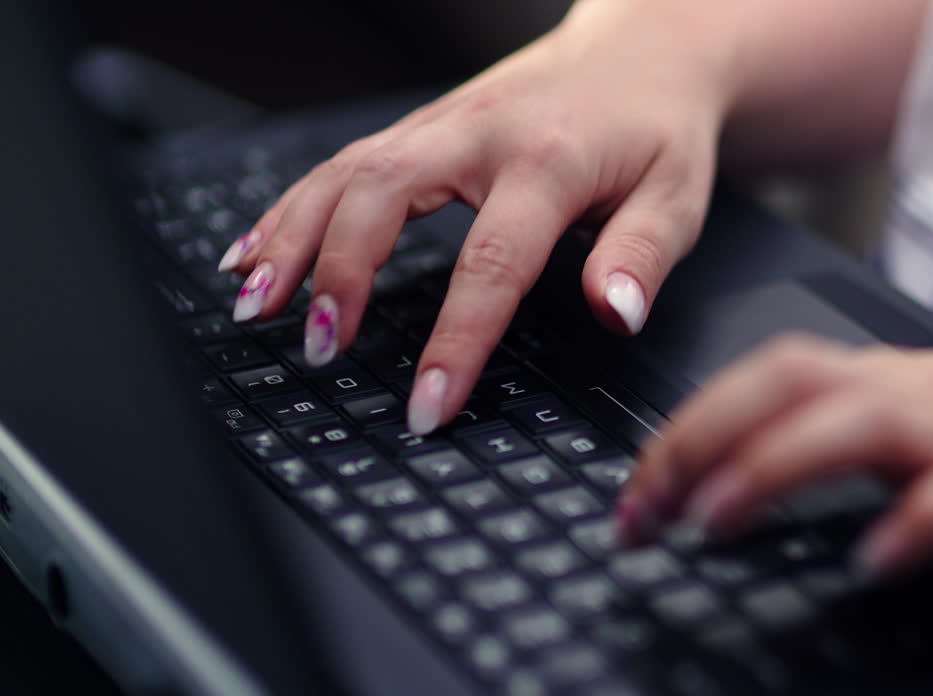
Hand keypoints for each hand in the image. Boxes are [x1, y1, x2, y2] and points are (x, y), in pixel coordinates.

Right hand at [218, 1, 732, 433]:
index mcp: (549, 160)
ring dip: (290, 238)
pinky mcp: (423, 127)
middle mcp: (480, 133)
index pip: (491, 262)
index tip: (427, 405)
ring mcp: (443, 124)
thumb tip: (612, 313)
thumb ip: (642, 255)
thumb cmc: (660, 129)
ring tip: (251, 307)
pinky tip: (253, 251)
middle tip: (317, 349)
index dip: (455, 339)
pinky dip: (291, 208)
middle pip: (382, 193)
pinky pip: (342, 164)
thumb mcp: (679, 195)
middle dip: (337, 273)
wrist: (644, 50)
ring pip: (345, 172)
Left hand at [617, 335, 932, 602]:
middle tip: (644, 509)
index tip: (633, 496)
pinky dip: (917, 523)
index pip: (763, 380)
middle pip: (791, 385)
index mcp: (888, 382)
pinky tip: (874, 561)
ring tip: (715, 519)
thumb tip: (739, 478)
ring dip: (777, 466)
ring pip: (863, 423)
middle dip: (700, 439)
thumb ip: (845, 442)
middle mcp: (920, 396)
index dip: (684, 430)